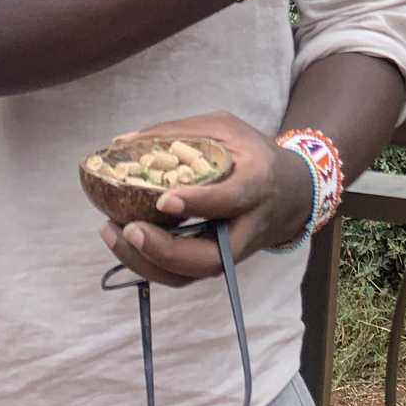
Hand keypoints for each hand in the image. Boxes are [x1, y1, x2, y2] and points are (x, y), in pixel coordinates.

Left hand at [99, 112, 315, 286]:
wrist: (292, 193)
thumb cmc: (254, 154)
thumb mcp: (227, 129)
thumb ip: (180, 133)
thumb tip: (121, 142)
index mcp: (257, 184)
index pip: (230, 200)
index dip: (198, 203)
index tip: (164, 198)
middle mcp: (248, 227)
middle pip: (209, 258)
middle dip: (164, 251)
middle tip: (129, 229)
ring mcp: (233, 252)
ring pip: (192, 275)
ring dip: (148, 263)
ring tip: (113, 233)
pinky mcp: (219, 263)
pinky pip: (184, 276)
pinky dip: (150, 266)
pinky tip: (126, 243)